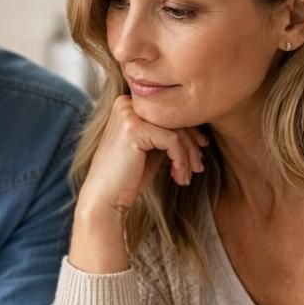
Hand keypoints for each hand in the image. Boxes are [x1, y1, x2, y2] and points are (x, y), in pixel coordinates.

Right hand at [78, 95, 207, 214]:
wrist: (104, 200)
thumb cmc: (127, 178)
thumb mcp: (150, 148)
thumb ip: (165, 132)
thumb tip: (199, 129)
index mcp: (127, 104)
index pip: (168, 111)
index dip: (189, 132)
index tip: (199, 152)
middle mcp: (126, 104)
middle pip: (174, 117)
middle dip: (192, 145)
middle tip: (198, 167)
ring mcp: (128, 114)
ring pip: (176, 129)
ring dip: (188, 156)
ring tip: (188, 176)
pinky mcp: (134, 129)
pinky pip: (172, 140)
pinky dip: (180, 160)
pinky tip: (178, 177)